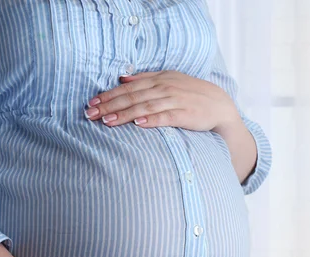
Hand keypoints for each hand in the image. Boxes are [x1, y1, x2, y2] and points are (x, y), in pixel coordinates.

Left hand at [84, 70, 241, 135]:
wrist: (218, 104)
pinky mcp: (184, 114)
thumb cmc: (190, 93)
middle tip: (90, 114)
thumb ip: (145, 79)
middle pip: (132, 97)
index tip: (91, 103)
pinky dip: (151, 119)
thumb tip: (122, 78)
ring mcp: (175, 100)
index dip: (108, 95)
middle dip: (109, 106)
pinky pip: (165, 116)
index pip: (128, 87)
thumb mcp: (168, 80)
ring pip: (144, 106)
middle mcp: (164, 87)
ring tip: (107, 121)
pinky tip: (138, 123)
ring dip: (124, 114)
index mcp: (158, 79)